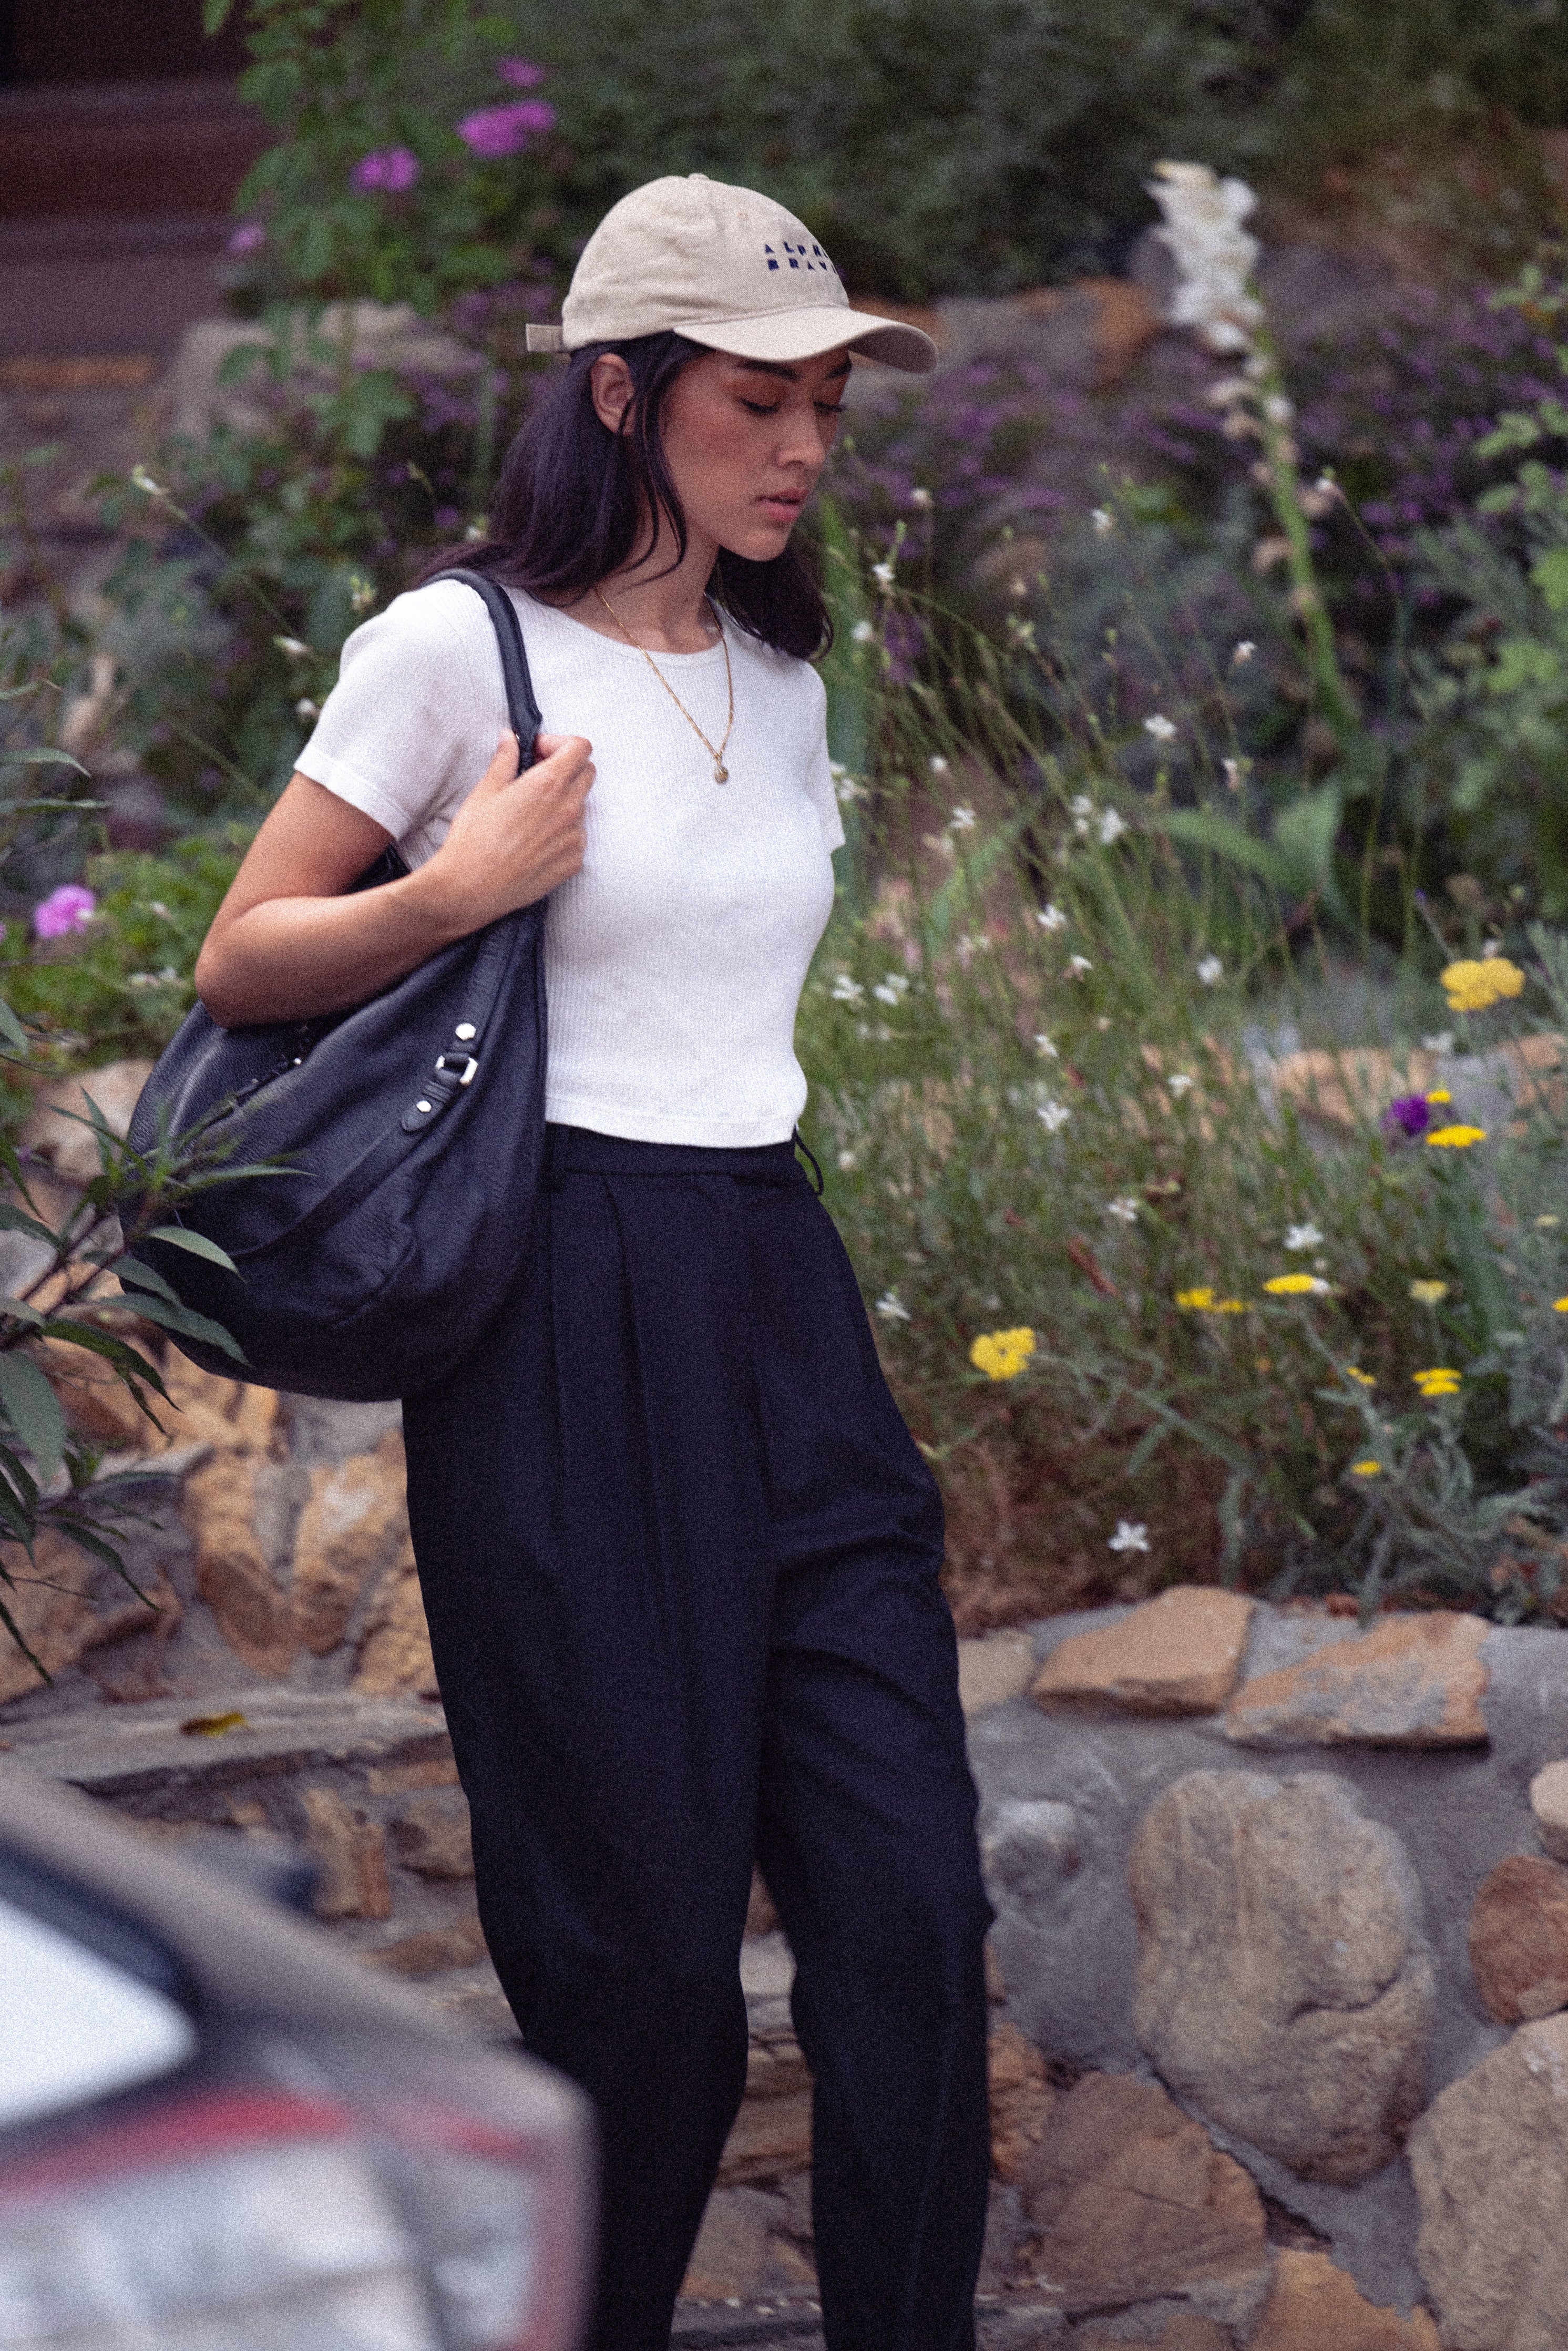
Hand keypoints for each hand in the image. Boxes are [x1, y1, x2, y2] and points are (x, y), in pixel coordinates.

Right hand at [425, 730, 593, 930]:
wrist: (470, 888)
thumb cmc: (474, 839)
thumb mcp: (486, 790)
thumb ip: (505, 759)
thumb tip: (510, 738)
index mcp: (549, 784)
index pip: (581, 747)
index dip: (560, 744)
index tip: (539, 752)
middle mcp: (569, 809)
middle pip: (587, 773)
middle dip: (566, 767)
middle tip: (536, 776)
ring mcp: (575, 838)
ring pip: (582, 806)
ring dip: (563, 801)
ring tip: (531, 813)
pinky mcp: (573, 862)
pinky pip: (578, 837)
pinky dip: (562, 831)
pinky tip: (535, 839)